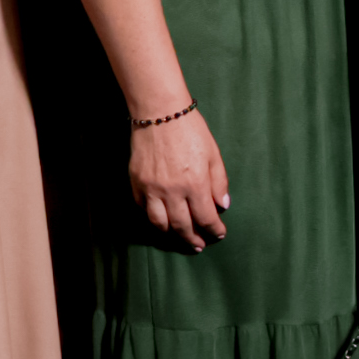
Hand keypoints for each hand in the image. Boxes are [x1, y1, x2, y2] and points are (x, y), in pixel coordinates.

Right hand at [129, 109, 228, 251]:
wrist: (159, 113)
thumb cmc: (191, 130)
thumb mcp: (213, 154)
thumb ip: (219, 182)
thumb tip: (222, 206)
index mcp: (195, 184)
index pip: (206, 218)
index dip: (214, 230)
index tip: (218, 235)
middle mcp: (172, 191)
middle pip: (182, 226)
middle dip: (192, 239)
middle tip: (198, 245)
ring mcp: (151, 189)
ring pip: (159, 224)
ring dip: (171, 235)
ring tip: (179, 237)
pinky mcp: (136, 183)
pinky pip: (143, 209)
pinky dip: (152, 218)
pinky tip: (160, 220)